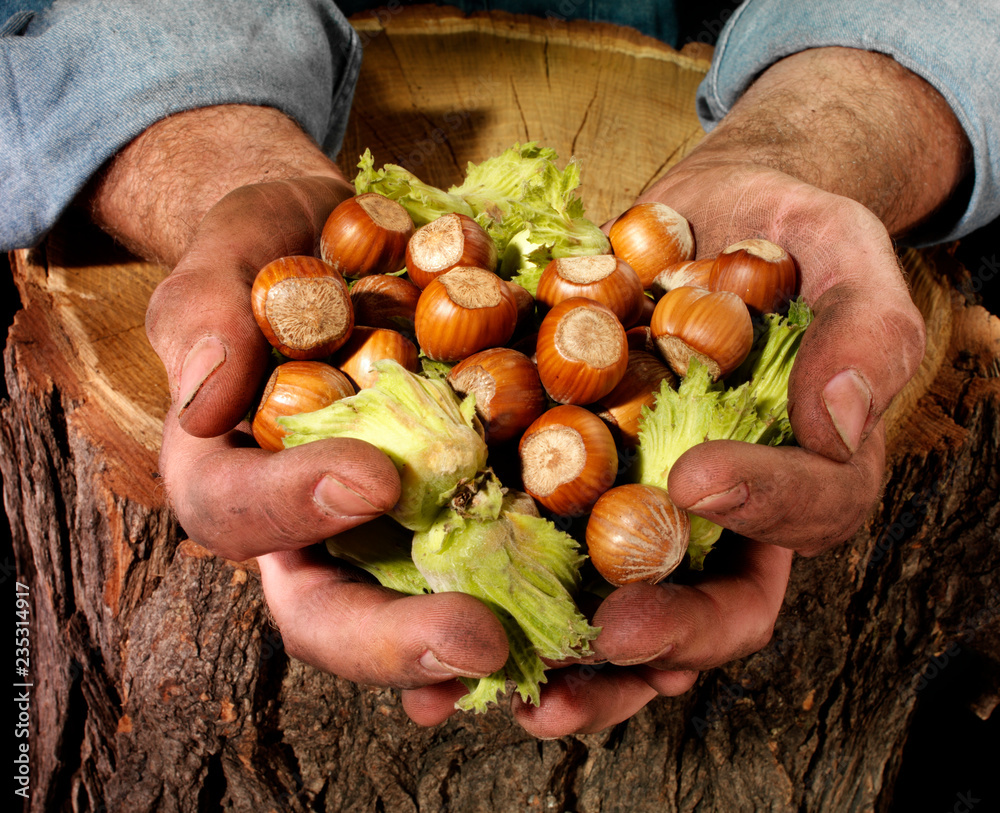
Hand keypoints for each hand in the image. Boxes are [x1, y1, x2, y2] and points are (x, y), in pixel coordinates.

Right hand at [88, 105, 510, 697]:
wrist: (347, 242)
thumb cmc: (274, 249)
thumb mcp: (227, 258)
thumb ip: (205, 314)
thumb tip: (204, 406)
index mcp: (233, 471)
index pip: (239, 511)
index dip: (296, 507)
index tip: (376, 478)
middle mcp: (308, 525)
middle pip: (328, 613)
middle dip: (395, 639)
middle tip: (477, 640)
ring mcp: (388, 526)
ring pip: (414, 613)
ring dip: (478, 651)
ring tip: (550, 655)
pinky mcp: (459, 506)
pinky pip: (493, 561)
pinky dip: (535, 596)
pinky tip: (590, 615)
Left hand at [406, 47, 970, 734]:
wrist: (711, 219)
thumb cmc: (792, 238)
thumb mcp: (848, 258)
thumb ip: (865, 334)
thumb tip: (837, 423)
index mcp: (806, 471)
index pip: (807, 514)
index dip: (761, 505)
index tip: (695, 475)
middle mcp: (725, 514)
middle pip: (714, 606)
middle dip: (663, 635)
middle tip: (607, 640)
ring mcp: (646, 508)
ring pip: (626, 609)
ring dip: (579, 664)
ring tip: (527, 694)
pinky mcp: (574, 487)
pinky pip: (546, 553)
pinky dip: (506, 600)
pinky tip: (452, 625)